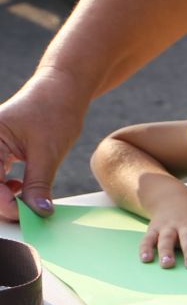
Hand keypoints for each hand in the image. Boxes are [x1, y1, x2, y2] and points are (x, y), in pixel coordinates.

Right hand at [0, 68, 91, 219]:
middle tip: (26, 213)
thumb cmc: (55, 111)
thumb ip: (38, 185)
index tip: (26, 215)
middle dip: (2, 202)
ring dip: (3, 197)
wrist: (62, 89)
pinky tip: (19, 188)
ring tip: (25, 201)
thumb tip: (38, 212)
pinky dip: (4, 187)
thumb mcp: (48, 152)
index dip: (4, 203)